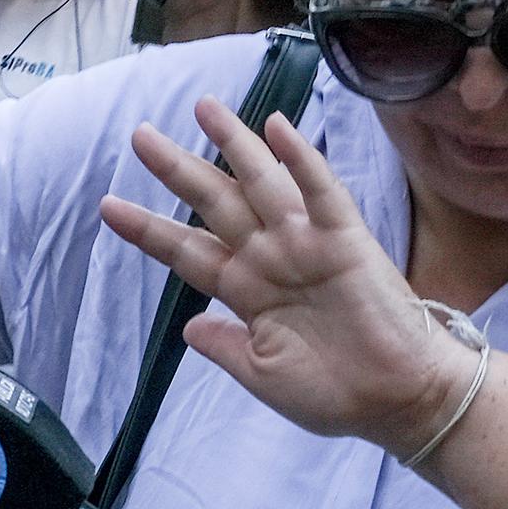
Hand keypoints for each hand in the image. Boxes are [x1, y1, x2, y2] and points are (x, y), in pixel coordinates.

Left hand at [99, 103, 473, 458]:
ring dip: (234, 145)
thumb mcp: (264, 375)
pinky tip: (278, 127)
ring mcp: (307, 245)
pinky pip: (321, 192)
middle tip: (140, 135)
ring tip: (203, 107)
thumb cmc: (336, 394)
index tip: (108, 206)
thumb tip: (187, 327)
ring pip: (262, 184)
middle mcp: (271, 259)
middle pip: (215, 204)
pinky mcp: (346, 241)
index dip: (148, 229)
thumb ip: (225, 347)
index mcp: (247, 291)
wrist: (399, 401)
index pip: (187, 251)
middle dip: (178, 170)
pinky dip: (301, 159)